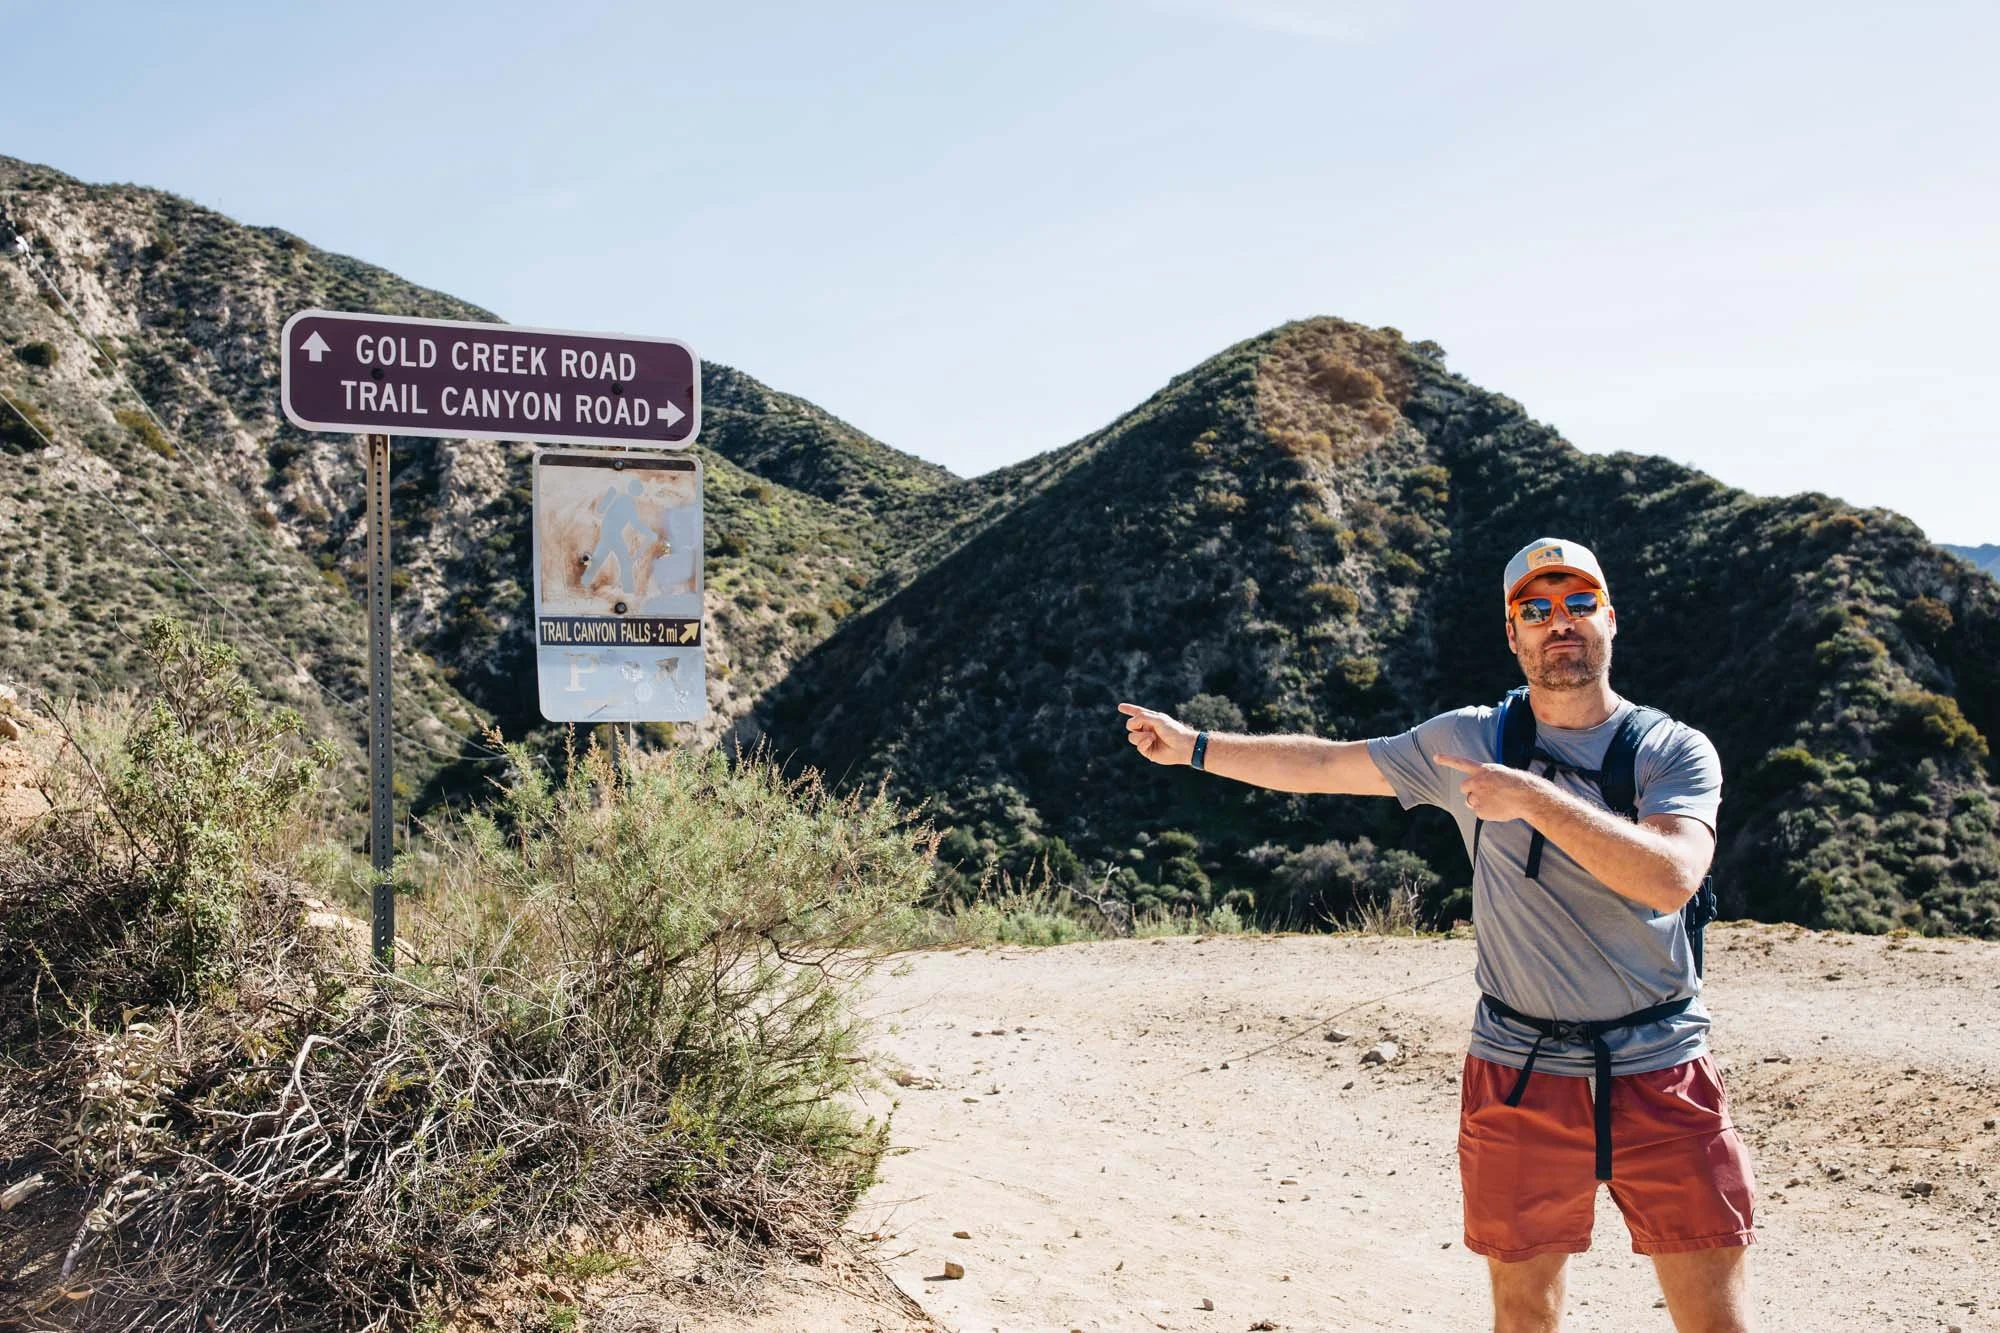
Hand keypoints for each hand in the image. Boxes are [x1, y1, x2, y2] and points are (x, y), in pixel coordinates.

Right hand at [1118, 702, 1195, 766]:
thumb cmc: (1173, 730)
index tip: (1120, 707)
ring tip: (1153, 736)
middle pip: (1130, 725)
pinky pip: (1138, 746)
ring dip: (1141, 735)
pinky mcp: (1147, 751)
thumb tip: (1130, 724)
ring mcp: (1146, 740)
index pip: (1137, 712)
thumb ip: (1142, 717)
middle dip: (1134, 725)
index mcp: (1150, 719)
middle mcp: (1147, 729)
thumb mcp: (1157, 719)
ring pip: (1131, 737)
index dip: (1128, 709)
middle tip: (1147, 727)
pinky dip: (1144, 742)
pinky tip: (1152, 741)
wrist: (1182, 746)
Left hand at [1435, 754, 1552, 822]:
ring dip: (1479, 802)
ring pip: (1471, 802)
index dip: (1447, 759)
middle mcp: (1475, 783)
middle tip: (1488, 793)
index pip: (1461, 763)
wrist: (1526, 796)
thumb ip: (1486, 779)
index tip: (1435, 757)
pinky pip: (1479, 813)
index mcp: (1482, 771)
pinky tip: (1499, 808)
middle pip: (1464, 789)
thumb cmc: (1517, 784)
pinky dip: (1487, 812)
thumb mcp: (1500, 774)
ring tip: (1497, 801)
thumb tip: (1481, 792)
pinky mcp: (1479, 811)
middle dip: (1472, 792)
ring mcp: (1476, 797)